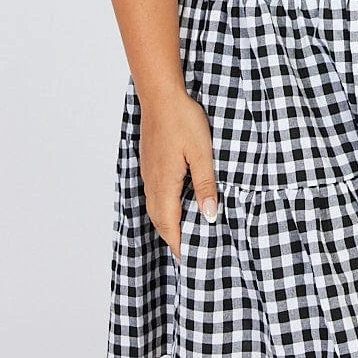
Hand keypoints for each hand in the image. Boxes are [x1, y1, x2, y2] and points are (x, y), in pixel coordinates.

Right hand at [138, 91, 217, 262]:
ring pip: (155, 207)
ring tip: (181, 233)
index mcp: (165, 183)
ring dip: (166, 223)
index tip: (187, 261)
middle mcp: (153, 182)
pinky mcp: (150, 162)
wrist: (161, 96)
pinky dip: (163, 207)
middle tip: (186, 252)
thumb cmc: (183, 121)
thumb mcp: (202, 152)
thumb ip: (205, 184)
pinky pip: (154, 193)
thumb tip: (209, 215)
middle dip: (171, 238)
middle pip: (159, 220)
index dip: (178, 243)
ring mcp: (149, 171)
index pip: (170, 224)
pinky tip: (173, 203)